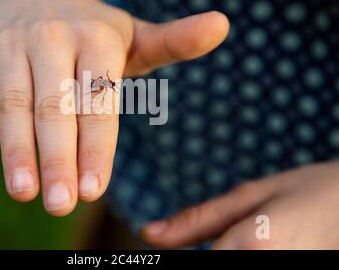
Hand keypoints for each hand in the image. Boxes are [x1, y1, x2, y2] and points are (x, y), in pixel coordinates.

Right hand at [0, 0, 228, 215]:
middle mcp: (51, 37)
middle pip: (54, 104)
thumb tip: (223, 26)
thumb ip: (175, 40)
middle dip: (58, 157)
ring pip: (13, 103)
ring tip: (25, 192)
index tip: (95, 190)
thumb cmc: (92, 28)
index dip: (97, 145)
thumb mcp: (134, 34)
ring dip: (17, 151)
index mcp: (96, 36)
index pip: (98, 98)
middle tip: (62, 204)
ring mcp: (9, 44)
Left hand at [141, 162, 338, 248]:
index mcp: (250, 245)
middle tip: (212, 239)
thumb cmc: (304, 191)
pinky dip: (234, 258)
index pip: (193, 267)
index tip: (149, 255)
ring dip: (221, 253)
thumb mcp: (249, 196)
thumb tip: (147, 234)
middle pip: (211, 269)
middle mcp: (267, 267)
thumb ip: (196, 220)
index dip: (163, 262)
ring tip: (228, 241)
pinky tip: (238, 248)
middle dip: (202, 254)